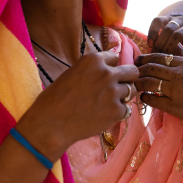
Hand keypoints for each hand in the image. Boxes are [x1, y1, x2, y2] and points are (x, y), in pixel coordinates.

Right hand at [16, 51, 138, 160]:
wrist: (50, 124)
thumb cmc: (55, 99)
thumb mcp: (73, 73)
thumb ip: (93, 70)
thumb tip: (111, 69)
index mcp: (93, 60)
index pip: (115, 58)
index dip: (110, 68)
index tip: (103, 77)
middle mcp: (106, 73)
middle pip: (133, 71)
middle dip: (127, 78)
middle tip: (117, 88)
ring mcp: (113, 92)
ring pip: (132, 90)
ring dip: (124, 96)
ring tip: (108, 103)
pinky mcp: (116, 111)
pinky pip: (127, 109)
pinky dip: (119, 112)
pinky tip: (105, 115)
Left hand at [135, 53, 182, 133]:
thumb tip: (176, 48)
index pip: (159, 57)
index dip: (146, 58)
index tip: (138, 60)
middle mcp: (178, 75)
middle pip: (151, 68)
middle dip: (139, 70)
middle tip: (133, 72)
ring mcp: (175, 90)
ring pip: (149, 83)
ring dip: (139, 83)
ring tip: (136, 85)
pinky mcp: (173, 106)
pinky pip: (153, 100)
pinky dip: (146, 97)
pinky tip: (144, 97)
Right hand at [147, 16, 182, 59]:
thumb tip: (178, 64)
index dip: (182, 56)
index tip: (174, 63)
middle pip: (178, 35)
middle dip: (168, 49)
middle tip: (160, 60)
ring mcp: (178, 20)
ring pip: (168, 28)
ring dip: (159, 43)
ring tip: (154, 53)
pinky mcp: (166, 17)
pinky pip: (158, 21)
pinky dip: (153, 33)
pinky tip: (150, 43)